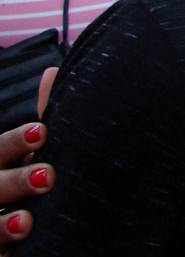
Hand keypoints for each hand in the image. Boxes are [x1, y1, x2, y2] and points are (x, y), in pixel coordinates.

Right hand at [0, 123, 53, 246]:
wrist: (31, 228)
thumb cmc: (33, 181)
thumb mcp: (36, 152)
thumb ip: (43, 120)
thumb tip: (51, 73)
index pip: (0, 150)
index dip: (17, 142)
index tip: (42, 133)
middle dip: (15, 181)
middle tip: (48, 176)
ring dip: (2, 223)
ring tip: (27, 221)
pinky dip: (1, 245)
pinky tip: (18, 245)